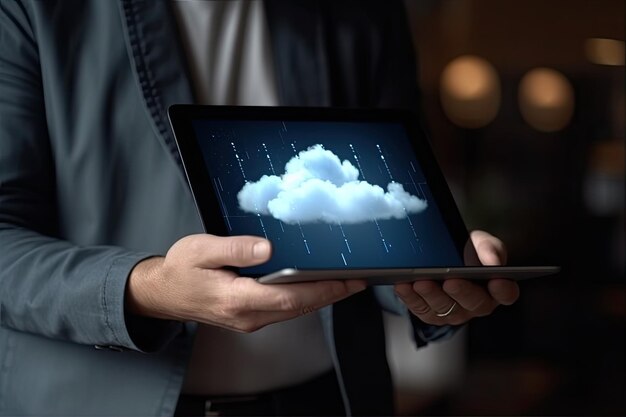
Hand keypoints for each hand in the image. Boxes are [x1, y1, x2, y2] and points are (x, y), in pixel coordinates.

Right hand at [126, 234, 365, 331]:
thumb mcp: (201, 250)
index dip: (321, 289)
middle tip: (358, 281)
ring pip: (293, 310)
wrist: (163, 293)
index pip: (289, 297)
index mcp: (236, 298)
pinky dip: (305, 298)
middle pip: (299, 307)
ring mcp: (249, 319)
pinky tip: (316, 287)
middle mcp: (247, 315)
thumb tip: (267, 249)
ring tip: (346, 283)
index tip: (346, 280)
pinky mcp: (249, 316)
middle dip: (332, 294)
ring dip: (322, 297)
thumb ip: (235, 249)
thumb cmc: (180, 270)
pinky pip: (284, 310)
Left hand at [394, 230, 519, 325]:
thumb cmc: (468, 253)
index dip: (503, 289)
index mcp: (496, 288)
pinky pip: (420, 309)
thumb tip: (492, 261)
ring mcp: (454, 312)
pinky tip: (403, 285)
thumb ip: (490, 249)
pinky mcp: (432, 314)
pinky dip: (410, 298)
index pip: (506, 293)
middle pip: (472, 303)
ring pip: (443, 308)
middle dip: (461, 292)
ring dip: (431, 295)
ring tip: (421, 282)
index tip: (496, 280)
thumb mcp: (481, 243)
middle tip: (451, 281)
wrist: (444, 258)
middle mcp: (477, 304)